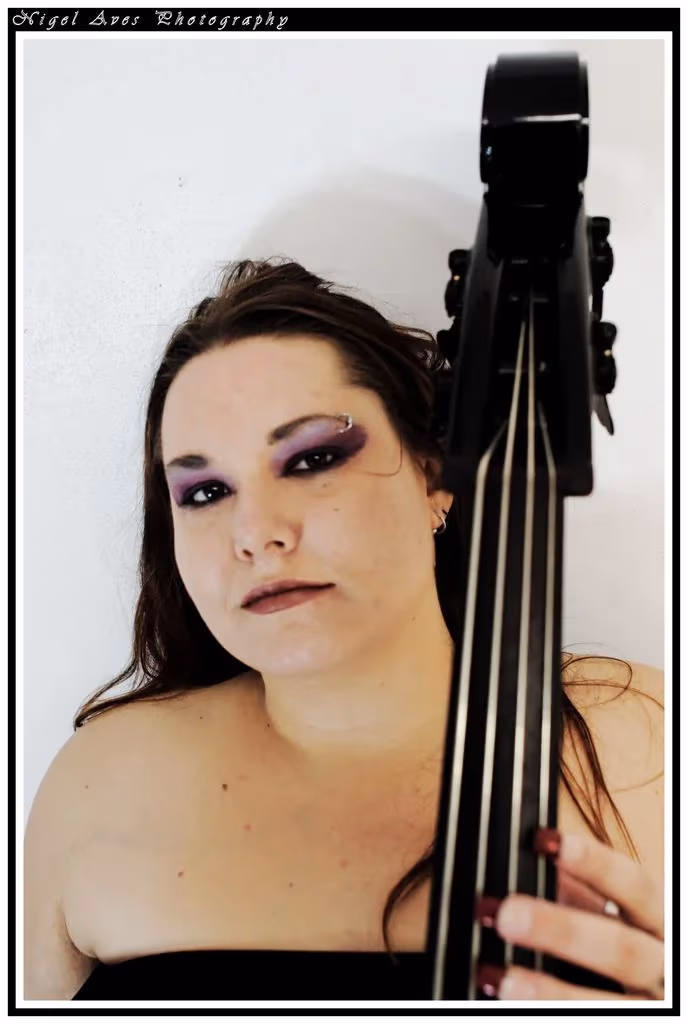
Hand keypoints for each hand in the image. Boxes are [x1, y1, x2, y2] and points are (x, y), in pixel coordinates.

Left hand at [482, 831, 663, 999]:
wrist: (659, 992)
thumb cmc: (631, 951)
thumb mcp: (616, 918)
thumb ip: (576, 894)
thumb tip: (522, 861)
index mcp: (658, 921)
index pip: (634, 885)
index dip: (593, 863)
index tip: (543, 842)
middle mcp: (665, 965)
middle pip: (622, 949)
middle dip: (562, 931)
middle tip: (507, 915)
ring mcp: (653, 1007)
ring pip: (609, 1005)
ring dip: (550, 992)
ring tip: (500, 978)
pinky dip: (552, 1014)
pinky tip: (511, 1006)